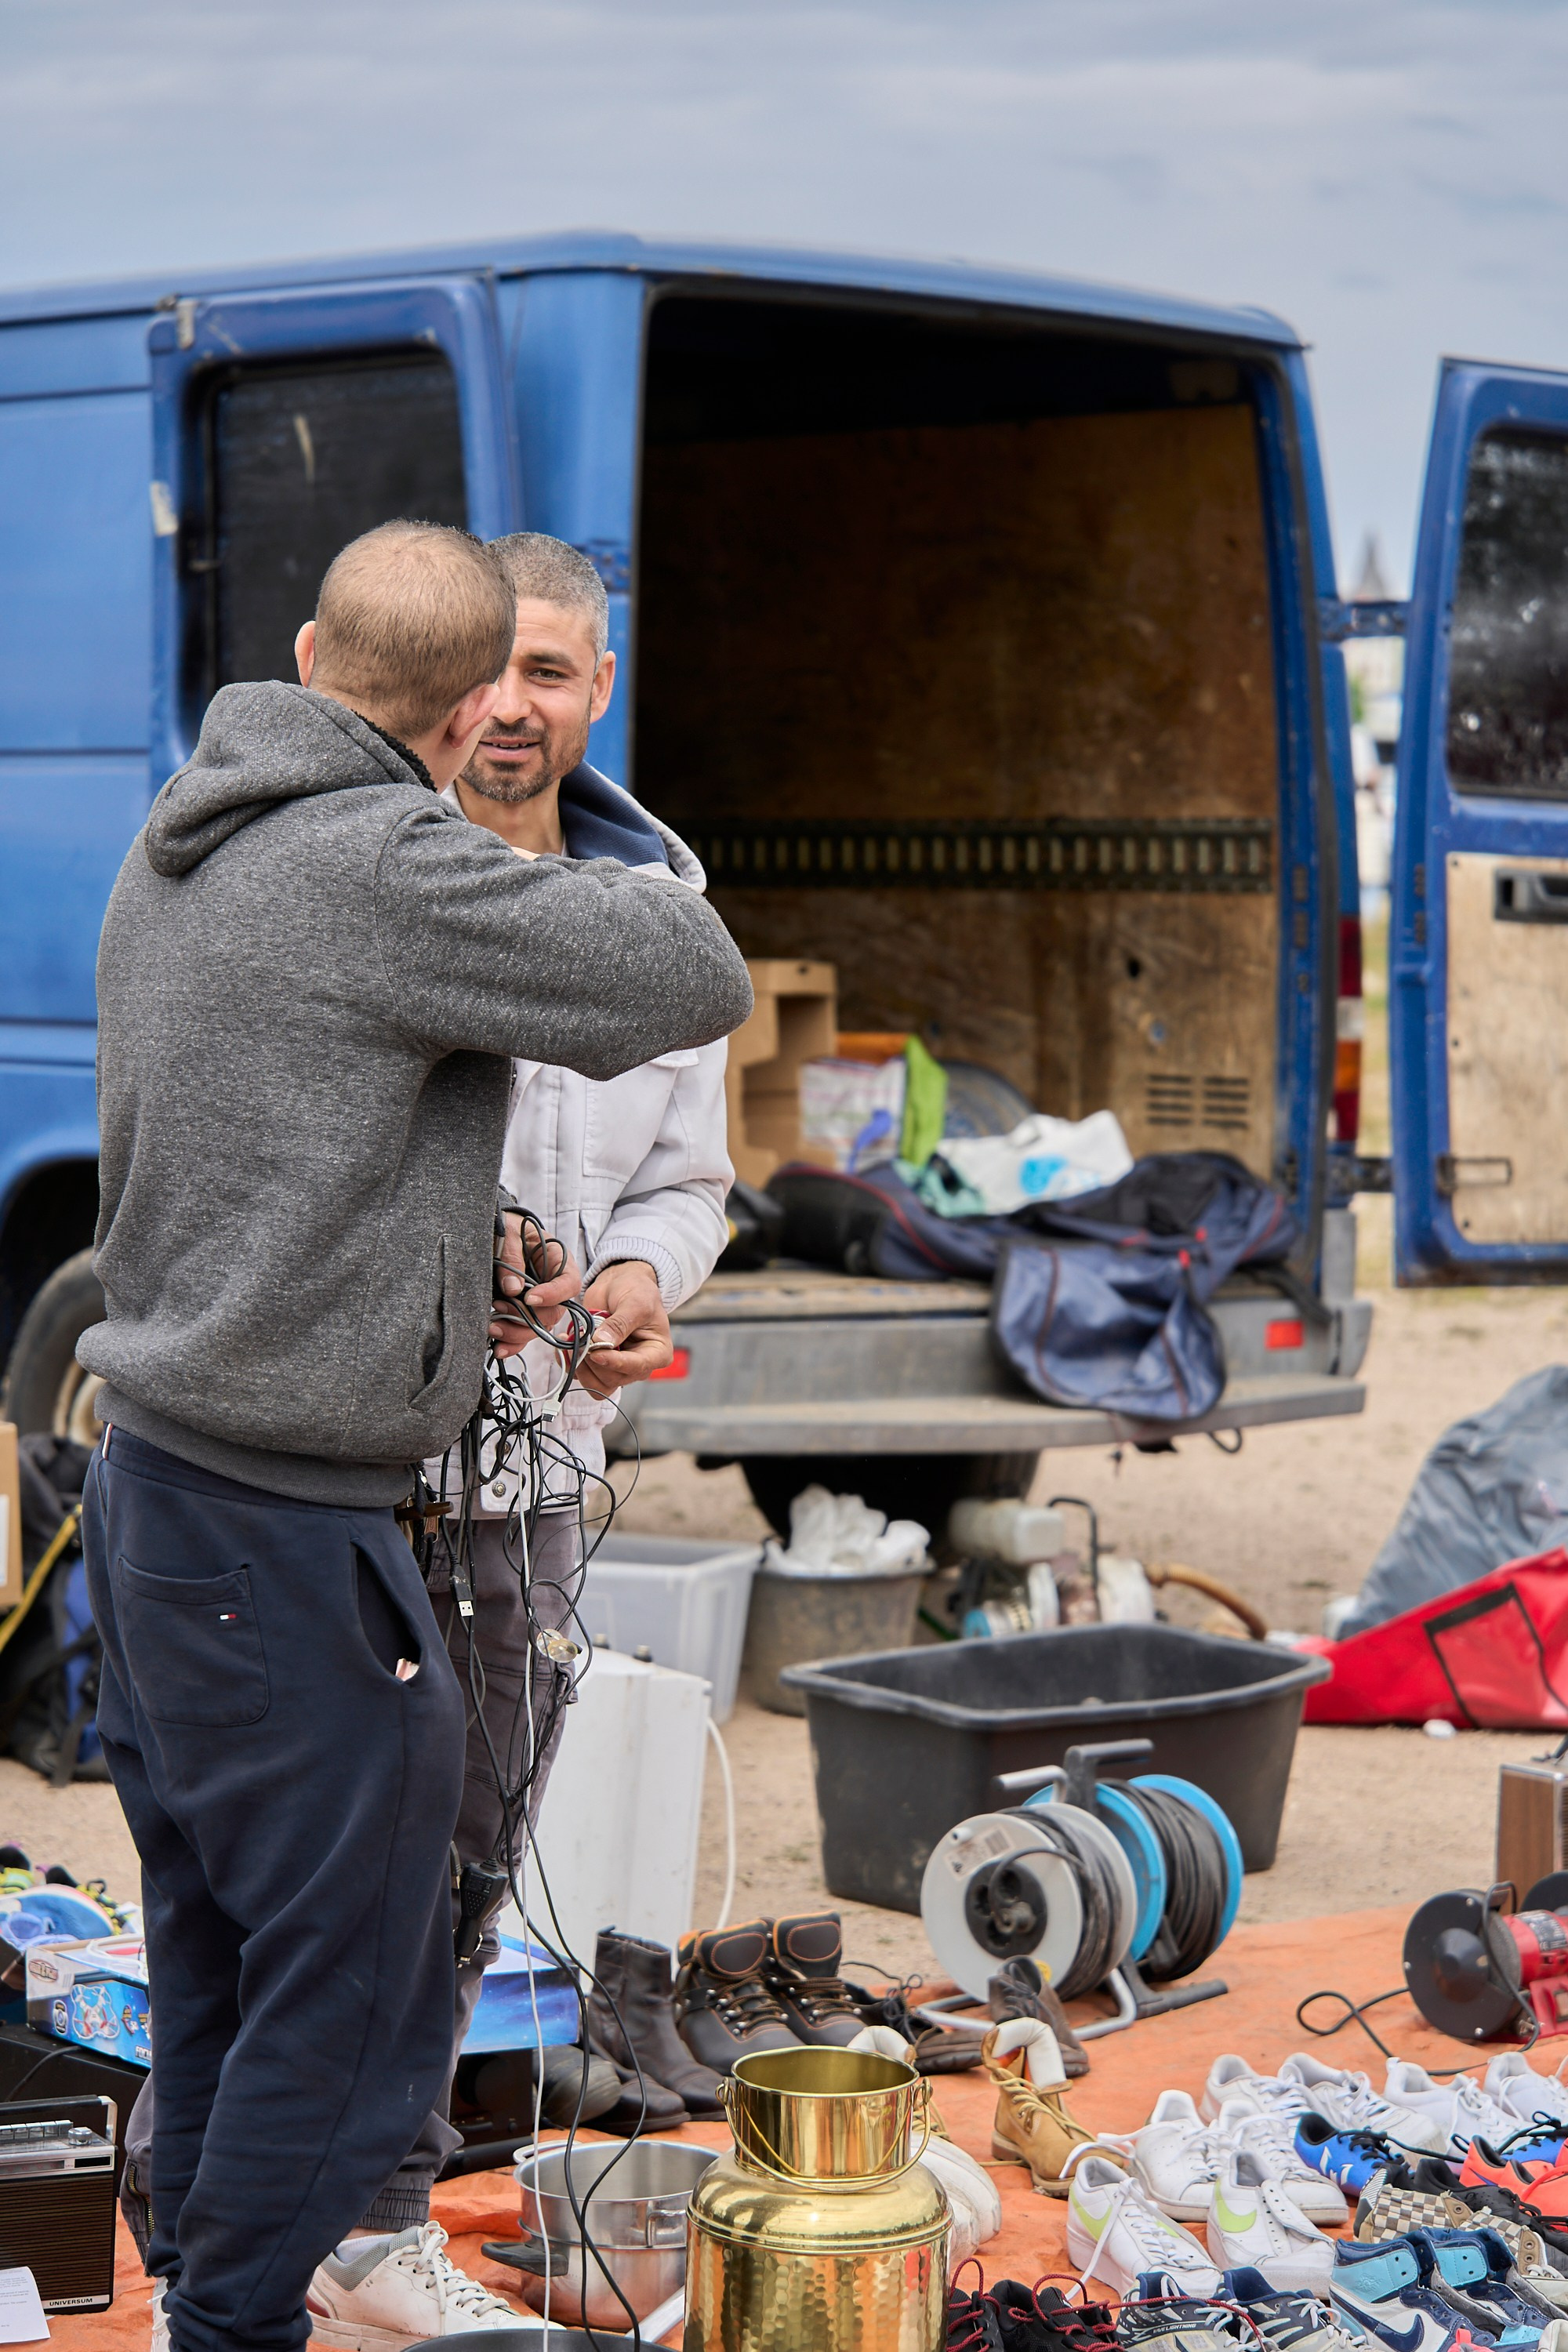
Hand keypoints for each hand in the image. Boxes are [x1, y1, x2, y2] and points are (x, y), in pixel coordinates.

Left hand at [490, 1212, 581, 1360]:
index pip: (569, 1284)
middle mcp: (553, 1286)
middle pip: (553, 1313)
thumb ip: (511, 1256)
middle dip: (527, 1318)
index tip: (528, 1298)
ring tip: (492, 1327)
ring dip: (516, 1333)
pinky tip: (499, 1348)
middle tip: (499, 1308)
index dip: (553, 1295)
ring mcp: (540, 1303)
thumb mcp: (508, 1232)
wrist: (495, 1233)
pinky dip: (512, 1344)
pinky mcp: (524, 1314)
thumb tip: (512, 1288)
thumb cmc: (506, 1227)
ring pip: (539, 1328)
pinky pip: (525, 1336)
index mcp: (559, 1261)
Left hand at [575, 1260, 672, 1397]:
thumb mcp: (635, 1303)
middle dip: (594, 1362)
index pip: (637, 1367)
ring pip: (596, 1384)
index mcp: (657, 1354)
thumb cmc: (636, 1291)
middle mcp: (637, 1365)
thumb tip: (602, 1342)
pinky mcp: (597, 1364)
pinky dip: (570, 1363)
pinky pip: (581, 1375)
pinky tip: (567, 1343)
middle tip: (583, 1339)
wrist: (619, 1283)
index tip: (596, 1353)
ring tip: (572, 1341)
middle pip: (614, 1379)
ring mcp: (616, 1366)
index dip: (615, 1363)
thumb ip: (620, 1324)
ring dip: (580, 1366)